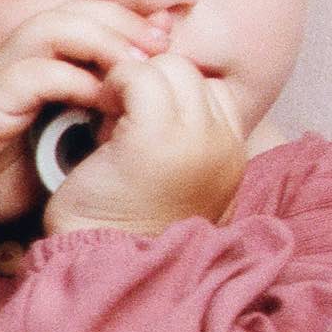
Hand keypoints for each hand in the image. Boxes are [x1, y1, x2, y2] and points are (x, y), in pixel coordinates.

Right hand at [0, 3, 150, 249]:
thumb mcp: (49, 161)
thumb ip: (84, 141)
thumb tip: (136, 139)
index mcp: (34, 70)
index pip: (88, 22)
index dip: (132, 26)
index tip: (171, 52)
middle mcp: (18, 63)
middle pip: (79, 11)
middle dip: (128, 22)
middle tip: (167, 46)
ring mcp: (0, 77)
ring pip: (57, 27)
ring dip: (105, 38)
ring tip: (140, 64)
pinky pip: (35, 71)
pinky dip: (73, 79)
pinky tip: (100, 100)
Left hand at [44, 44, 252, 236]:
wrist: (104, 264)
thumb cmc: (121, 224)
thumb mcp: (169, 177)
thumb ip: (180, 137)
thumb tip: (154, 82)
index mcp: (233, 156)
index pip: (210, 89)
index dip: (170, 96)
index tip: (137, 126)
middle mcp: (224, 144)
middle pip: (191, 72)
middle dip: (151, 84)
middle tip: (118, 121)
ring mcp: (195, 137)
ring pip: (168, 67)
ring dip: (132, 84)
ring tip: (110, 122)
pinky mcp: (156, 135)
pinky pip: (138, 76)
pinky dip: (114, 85)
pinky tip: (98, 118)